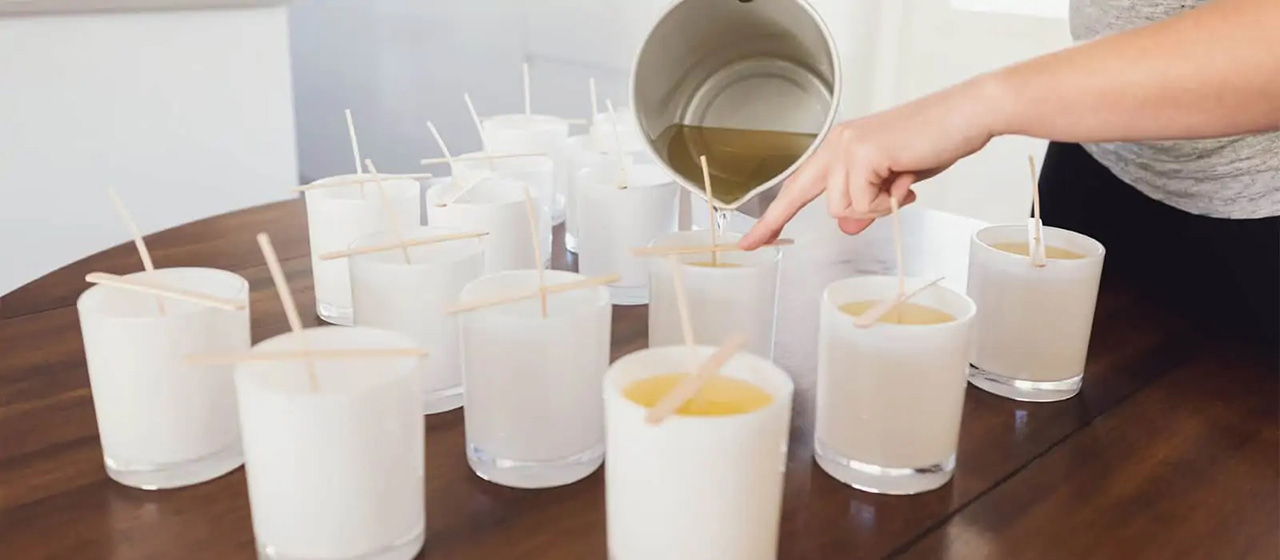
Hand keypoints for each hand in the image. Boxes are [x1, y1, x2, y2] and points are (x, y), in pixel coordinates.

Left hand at [740, 77, 1001, 248]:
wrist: (966, 117)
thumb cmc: (935, 142)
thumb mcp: (893, 183)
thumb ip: (866, 202)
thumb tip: (847, 225)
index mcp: (840, 147)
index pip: (798, 185)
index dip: (774, 215)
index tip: (751, 239)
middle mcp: (837, 143)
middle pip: (800, 194)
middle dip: (775, 221)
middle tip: (749, 244)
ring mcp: (847, 146)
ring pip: (839, 207)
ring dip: (873, 208)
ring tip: (900, 186)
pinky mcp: (862, 153)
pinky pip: (862, 203)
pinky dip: (886, 203)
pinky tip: (906, 181)